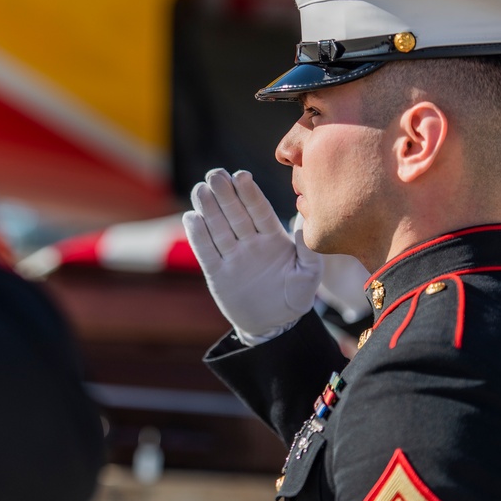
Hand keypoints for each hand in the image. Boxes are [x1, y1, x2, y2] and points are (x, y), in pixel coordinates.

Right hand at [182, 169, 322, 345]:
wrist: (273, 325)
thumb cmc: (294, 298)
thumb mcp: (308, 277)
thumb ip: (308, 252)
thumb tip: (302, 226)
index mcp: (273, 238)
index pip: (259, 211)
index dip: (250, 193)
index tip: (242, 175)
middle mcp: (250, 242)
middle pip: (235, 213)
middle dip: (225, 193)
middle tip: (215, 174)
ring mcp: (232, 256)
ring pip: (217, 228)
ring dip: (208, 208)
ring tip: (200, 189)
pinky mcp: (216, 273)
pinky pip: (205, 252)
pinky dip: (197, 236)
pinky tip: (191, 217)